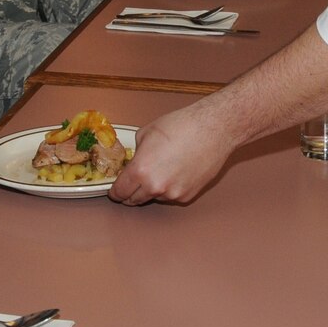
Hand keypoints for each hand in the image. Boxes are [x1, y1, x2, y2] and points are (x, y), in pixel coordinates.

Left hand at [108, 103, 234, 205]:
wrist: (212, 129)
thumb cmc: (182, 126)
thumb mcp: (147, 133)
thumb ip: (136, 152)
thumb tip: (134, 161)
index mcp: (141, 170)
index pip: (120, 191)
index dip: (115, 191)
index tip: (115, 190)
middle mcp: (155, 186)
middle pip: (134, 200)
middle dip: (130, 192)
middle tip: (133, 182)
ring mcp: (172, 194)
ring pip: (154, 198)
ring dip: (151, 189)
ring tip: (162, 168)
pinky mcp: (187, 196)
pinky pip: (171, 196)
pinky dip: (169, 188)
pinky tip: (176, 171)